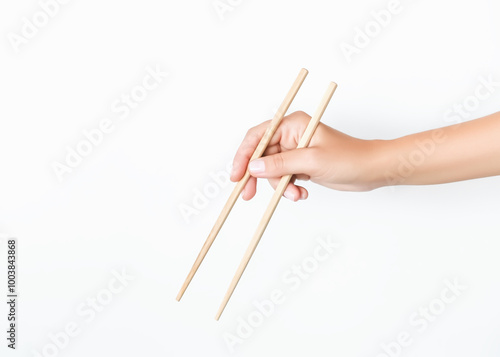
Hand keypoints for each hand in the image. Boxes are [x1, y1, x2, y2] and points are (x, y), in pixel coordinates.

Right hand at [230, 111, 384, 200]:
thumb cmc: (349, 158)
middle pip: (261, 156)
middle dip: (258, 177)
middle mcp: (291, 135)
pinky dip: (289, 188)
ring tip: (296, 194)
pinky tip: (302, 193)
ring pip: (271, 171)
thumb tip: (253, 168)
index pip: (257, 137)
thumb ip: (280, 164)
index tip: (236, 175)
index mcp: (292, 124)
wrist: (371, 170)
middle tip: (249, 195)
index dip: (244, 156)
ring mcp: (295, 151)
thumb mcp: (311, 161)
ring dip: (279, 186)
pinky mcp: (300, 165)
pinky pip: (284, 178)